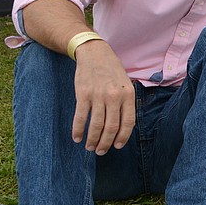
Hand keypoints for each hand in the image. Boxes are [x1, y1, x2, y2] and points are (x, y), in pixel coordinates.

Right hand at [72, 40, 134, 154]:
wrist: (94, 53)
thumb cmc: (111, 70)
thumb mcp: (125, 83)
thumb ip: (125, 102)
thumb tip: (122, 126)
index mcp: (128, 94)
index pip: (128, 122)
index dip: (122, 137)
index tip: (117, 146)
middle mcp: (114, 96)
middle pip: (111, 127)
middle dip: (106, 143)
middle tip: (101, 151)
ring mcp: (98, 96)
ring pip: (96, 125)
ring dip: (92, 140)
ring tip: (90, 147)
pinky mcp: (83, 94)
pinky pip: (81, 118)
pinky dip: (78, 130)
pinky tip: (77, 138)